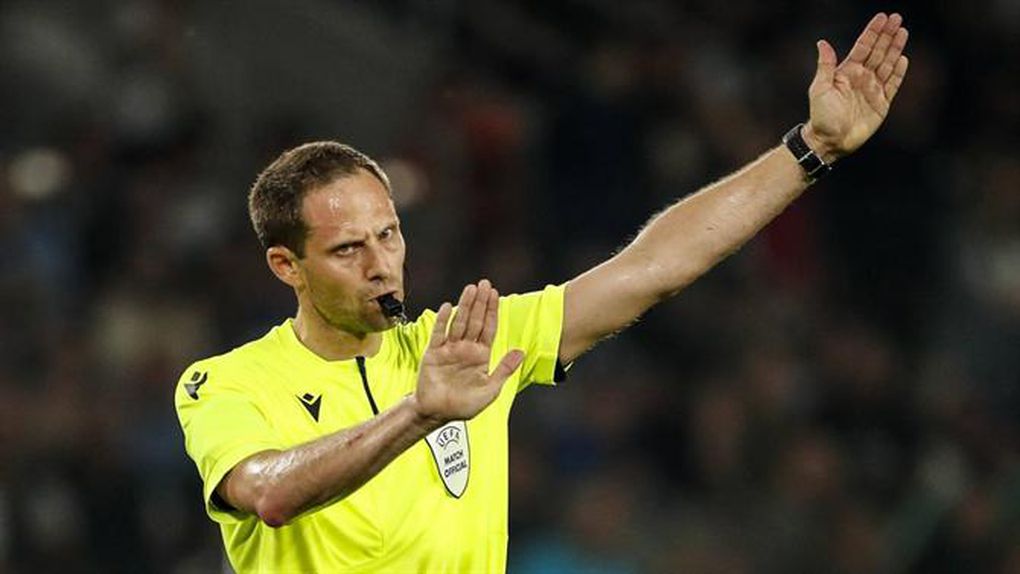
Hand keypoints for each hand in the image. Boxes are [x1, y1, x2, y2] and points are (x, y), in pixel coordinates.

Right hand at [412, 279, 524, 425]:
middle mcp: (466, 349)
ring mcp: (449, 350)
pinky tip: (449, 307)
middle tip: (485, 283)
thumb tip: (521, 351)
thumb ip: (504, 369)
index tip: (496, 294)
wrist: (437, 414)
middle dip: (480, 303)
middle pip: (475, 321)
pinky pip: (439, 334)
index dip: (492, 311)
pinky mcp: (433, 354)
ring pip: (459, 323)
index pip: (489, 329)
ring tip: (470, 289)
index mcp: (480, 356)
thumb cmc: (464, 405)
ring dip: (465, 306)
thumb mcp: (490, 389)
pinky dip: (444, 321)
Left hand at [804, 12, 909, 161]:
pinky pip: (893, 85)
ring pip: (888, 65)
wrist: (829, 141)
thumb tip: (822, 42)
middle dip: (888, 35)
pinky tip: (903, 59)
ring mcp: (873, 90)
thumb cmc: (821, 115)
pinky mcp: (881, 104)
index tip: (882, 17)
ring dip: (895, 49)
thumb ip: (825, 65)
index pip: (863, 47)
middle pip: (878, 52)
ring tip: (903, 32)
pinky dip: (899, 73)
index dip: (873, 32)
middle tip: (897, 18)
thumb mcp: (819, 88)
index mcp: (847, 72)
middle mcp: (862, 78)